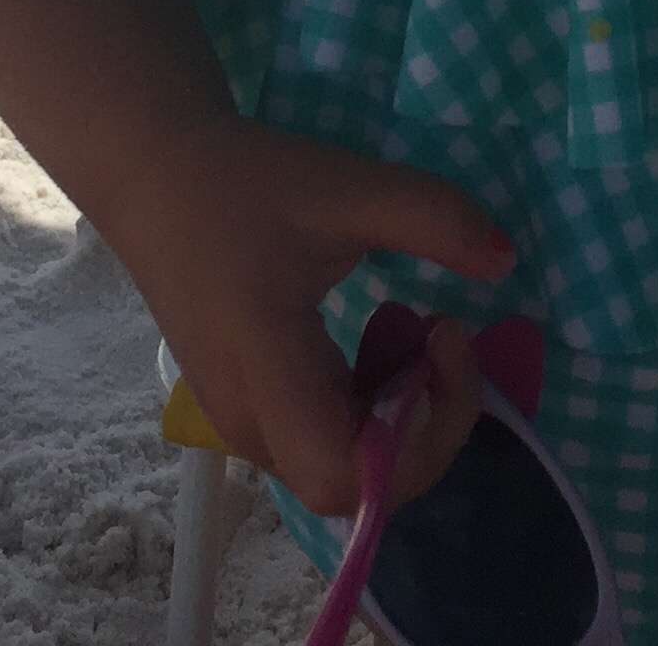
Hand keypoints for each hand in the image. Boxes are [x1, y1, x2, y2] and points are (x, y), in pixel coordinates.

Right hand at [118, 118, 510, 516]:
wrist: (152, 172)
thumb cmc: (241, 180)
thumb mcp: (345, 185)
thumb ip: (432, 217)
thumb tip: (505, 261)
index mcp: (264, 374)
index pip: (347, 476)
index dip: (419, 439)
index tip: (447, 338)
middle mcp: (248, 420)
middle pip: (355, 484)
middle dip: (426, 423)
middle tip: (446, 335)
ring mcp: (242, 420)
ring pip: (343, 466)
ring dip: (402, 412)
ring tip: (416, 330)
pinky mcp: (249, 405)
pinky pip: (325, 437)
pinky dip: (372, 402)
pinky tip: (380, 336)